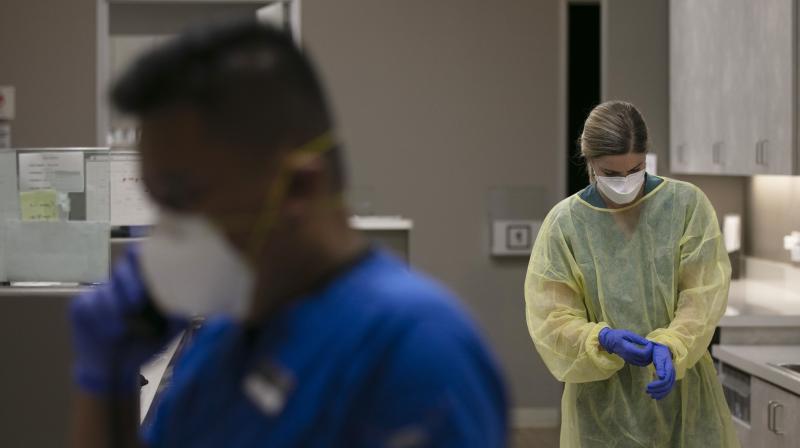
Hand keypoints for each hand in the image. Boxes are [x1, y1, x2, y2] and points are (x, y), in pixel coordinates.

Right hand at [70, 247, 186, 394]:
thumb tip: (190, 296)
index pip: (140, 255)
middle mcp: (120, 283)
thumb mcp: (170, 328)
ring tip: (126, 329)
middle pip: (123, 269)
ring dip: (116, 309)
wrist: (116, 369)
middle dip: (130, 284)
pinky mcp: (80, 305)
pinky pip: (90, 304)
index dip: (144, 255)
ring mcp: (99, 292)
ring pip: (106, 290)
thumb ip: (179, 310)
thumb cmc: (145, 343)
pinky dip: (103, 320)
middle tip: (137, 304)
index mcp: (141, 282)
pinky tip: (113, 333)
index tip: (151, 266)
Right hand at [598, 328, 652, 365]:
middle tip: (651, 347)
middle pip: (644, 360)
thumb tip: (648, 343)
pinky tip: (645, 355)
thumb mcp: (628, 334)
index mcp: (628, 349)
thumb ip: (638, 339)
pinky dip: (645, 361)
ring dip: (649, 359)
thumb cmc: (617, 335)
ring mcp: (629, 360)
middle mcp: (629, 356)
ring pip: (643, 363)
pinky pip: (639, 364)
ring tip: (649, 351)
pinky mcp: (629, 361)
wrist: (608, 341)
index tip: (650, 343)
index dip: (649, 350)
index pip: (643, 353)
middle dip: (651, 354)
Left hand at [647, 343, 675, 399]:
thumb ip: (660, 367)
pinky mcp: (668, 377)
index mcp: (670, 369)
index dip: (657, 386)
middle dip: (657, 390)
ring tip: (650, 395)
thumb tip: (661, 376)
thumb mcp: (659, 358)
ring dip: (659, 393)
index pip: (665, 381)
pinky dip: (662, 393)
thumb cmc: (659, 353)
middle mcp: (672, 374)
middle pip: (666, 386)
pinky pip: (667, 387)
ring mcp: (671, 376)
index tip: (647, 387)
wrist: (663, 348)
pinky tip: (656, 396)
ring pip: (667, 388)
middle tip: (647, 392)